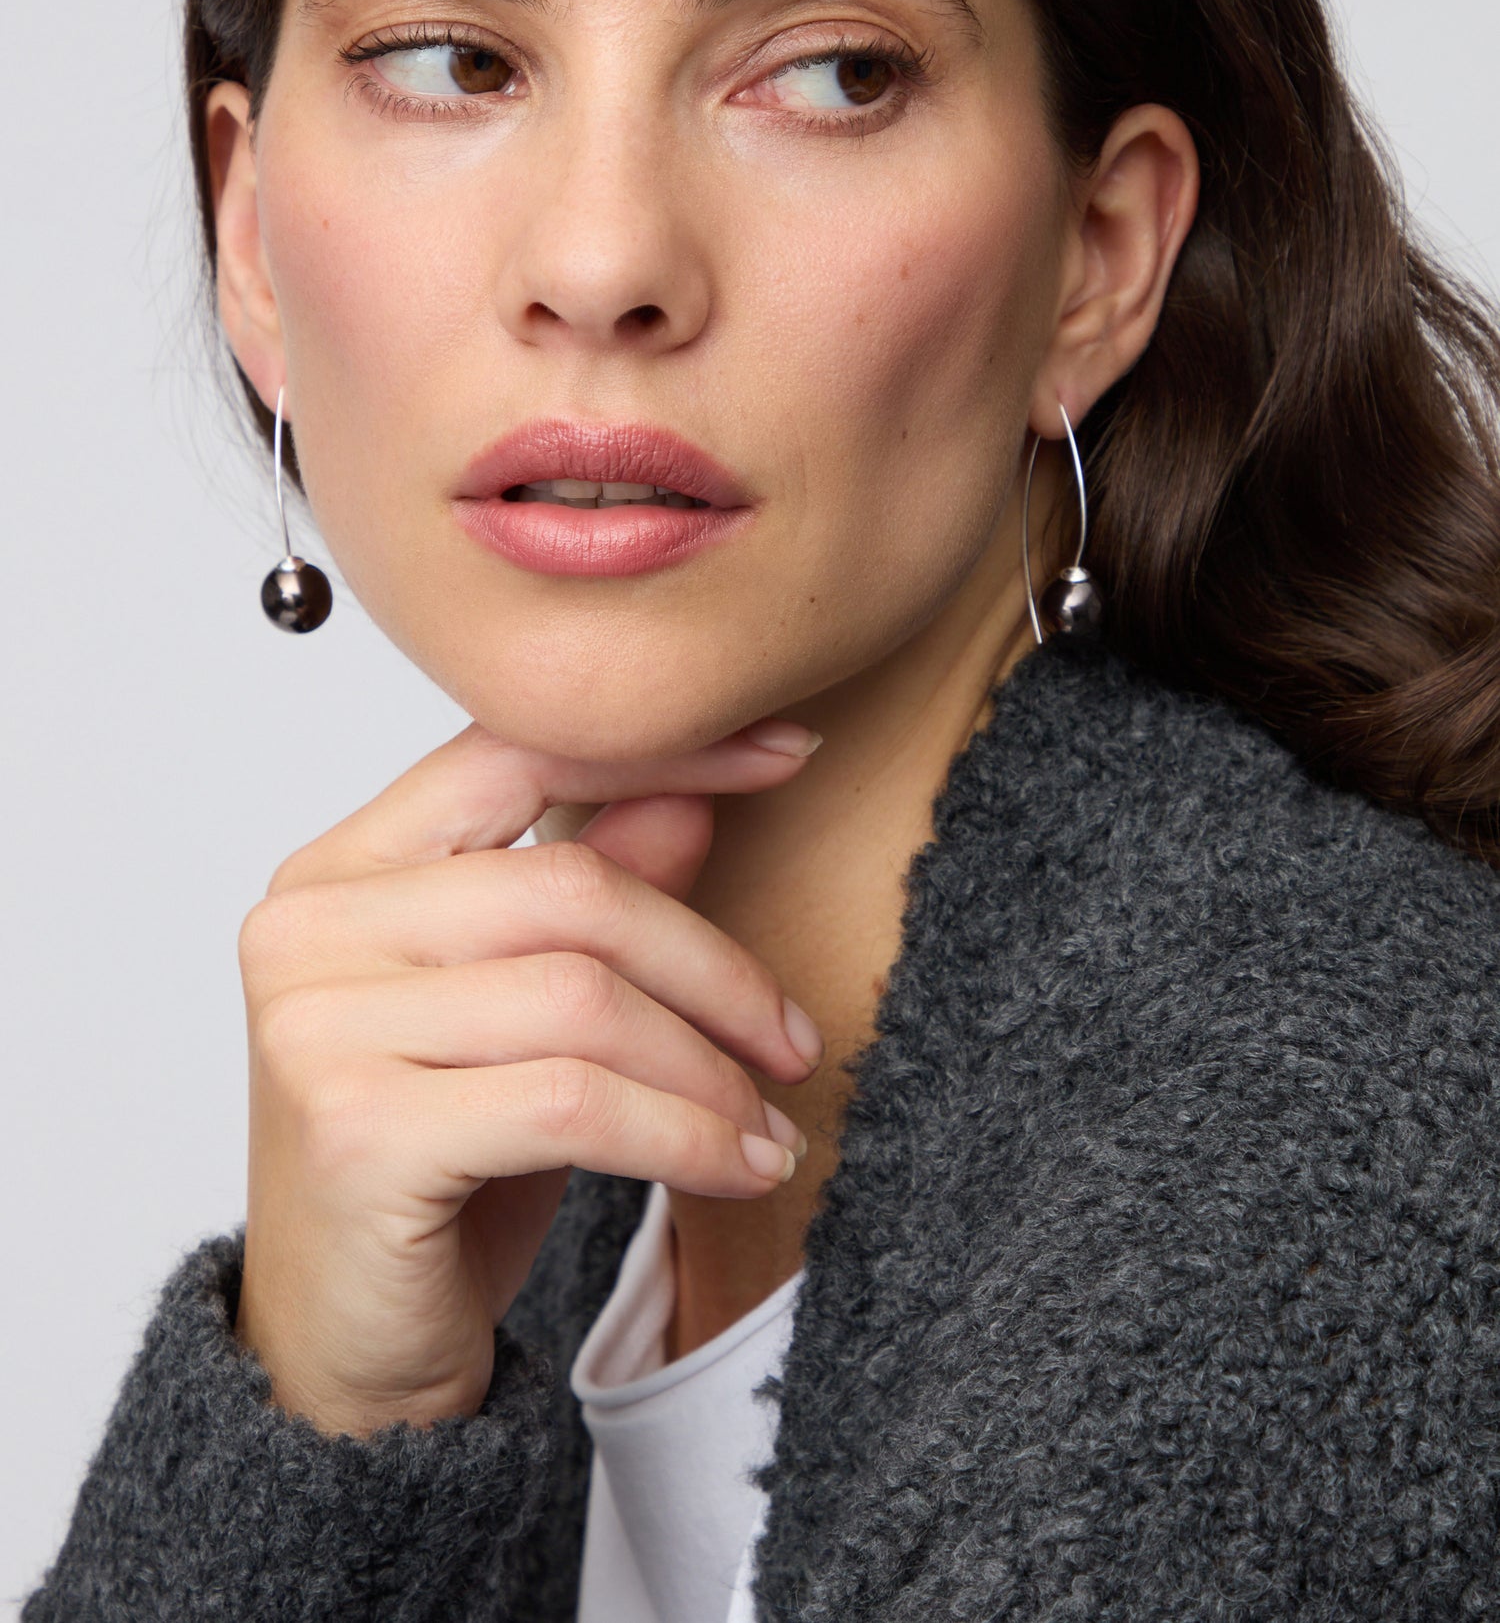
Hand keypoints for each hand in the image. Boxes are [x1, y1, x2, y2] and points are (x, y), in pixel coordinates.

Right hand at [232, 721, 822, 1436]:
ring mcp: (317, 1027)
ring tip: (766, 1126)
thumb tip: (696, 789)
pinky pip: (574, 1102)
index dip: (665, 748)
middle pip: (570, 888)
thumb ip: (593, 898)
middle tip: (792, 1042)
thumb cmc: (441, 1175)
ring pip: (582, 999)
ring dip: (708, 1069)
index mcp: (338, 870)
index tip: (791, 751)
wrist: (349, 1367)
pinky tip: (738, 1167)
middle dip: (712, 967)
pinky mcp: (356, 1131)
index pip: (514, 750)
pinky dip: (683, 1134)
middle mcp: (307, 930)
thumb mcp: (532, 1023)